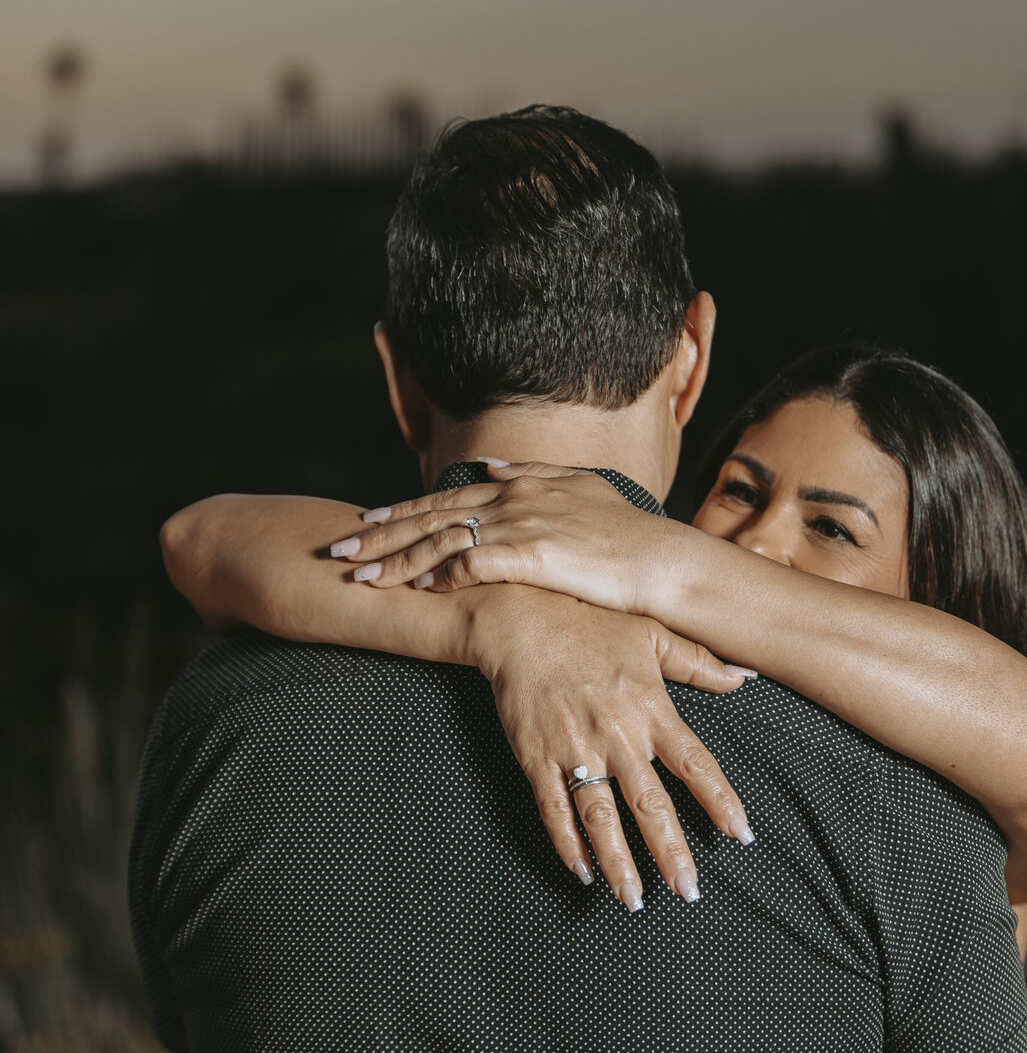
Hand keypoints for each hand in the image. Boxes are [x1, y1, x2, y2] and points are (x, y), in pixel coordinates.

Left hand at [328, 463, 688, 613]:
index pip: (447, 497)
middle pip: (431, 514)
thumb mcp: (580, 488)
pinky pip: (472, 564)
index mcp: (520, 484)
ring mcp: (521, 525)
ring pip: (442, 539)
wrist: (661, 559)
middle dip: (381, 532)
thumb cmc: (628, 533)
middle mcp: (513, 498)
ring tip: (360, 574)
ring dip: (396, 558)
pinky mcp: (532, 555)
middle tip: (339, 545)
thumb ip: (531, 473)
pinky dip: (439, 574)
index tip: (369, 517)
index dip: (404, 508)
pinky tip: (414, 588)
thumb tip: (491, 463)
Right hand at [467, 588, 756, 911]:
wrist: (520, 619)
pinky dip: (568, 844)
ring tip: (634, 899)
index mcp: (650, 709)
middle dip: (670, 851)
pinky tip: (582, 871)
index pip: (696, 764)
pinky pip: (554, 810)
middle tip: (689, 891)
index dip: (721, 801)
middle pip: (650, 804)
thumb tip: (746, 675)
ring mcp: (575, 750)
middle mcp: (617, 736)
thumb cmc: (589, 623)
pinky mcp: (537, 758)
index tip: (741, 834)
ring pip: (601, 817)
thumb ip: (699, 662)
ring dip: (619, 862)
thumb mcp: (651, 633)